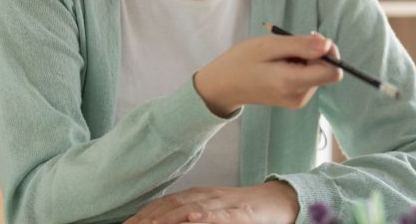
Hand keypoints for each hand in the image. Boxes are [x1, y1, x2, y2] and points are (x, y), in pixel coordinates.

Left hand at [123, 181, 299, 223]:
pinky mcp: (238, 213)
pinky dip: (205, 216)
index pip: (161, 205)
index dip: (141, 215)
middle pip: (169, 206)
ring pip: (189, 209)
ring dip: (168, 218)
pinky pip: (219, 214)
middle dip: (146, 219)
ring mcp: (220, 203)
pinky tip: (194, 217)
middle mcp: (203, 197)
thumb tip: (161, 219)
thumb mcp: (210, 213)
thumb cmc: (240, 211)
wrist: (274, 202)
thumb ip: (187, 215)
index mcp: (194, 197)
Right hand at [193, 32, 341, 116]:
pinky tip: (280, 63)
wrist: (223, 86)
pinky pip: (309, 77)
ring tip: (279, 55)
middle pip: (326, 70)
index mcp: (292, 83)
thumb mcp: (269, 46)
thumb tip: (328, 44)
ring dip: (304, 58)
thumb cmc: (242, 61)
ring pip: (318, 72)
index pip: (333, 72)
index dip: (330, 52)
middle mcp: (299, 96)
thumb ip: (300, 45)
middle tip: (288, 44)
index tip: (312, 39)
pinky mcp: (295, 99)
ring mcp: (298, 100)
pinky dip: (299, 66)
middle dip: (313, 53)